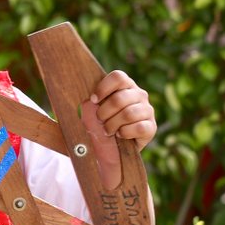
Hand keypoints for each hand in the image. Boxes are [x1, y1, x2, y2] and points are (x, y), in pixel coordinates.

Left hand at [81, 70, 156, 188]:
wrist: (112, 148)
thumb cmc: (99, 124)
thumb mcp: (92, 110)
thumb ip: (87, 102)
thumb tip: (72, 99)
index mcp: (125, 86)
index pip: (118, 77)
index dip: (103, 88)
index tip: (93, 100)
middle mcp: (139, 95)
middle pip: (120, 98)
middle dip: (104, 112)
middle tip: (99, 120)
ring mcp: (148, 110)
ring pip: (128, 113)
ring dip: (112, 124)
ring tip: (107, 130)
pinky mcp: (151, 127)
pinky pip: (139, 127)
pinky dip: (125, 133)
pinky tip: (120, 135)